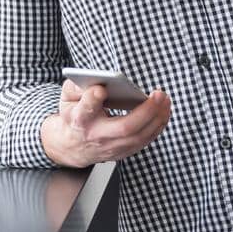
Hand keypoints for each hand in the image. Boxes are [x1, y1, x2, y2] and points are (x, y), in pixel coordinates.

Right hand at [40, 80, 170, 167]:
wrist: (73, 146)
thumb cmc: (74, 116)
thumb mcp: (67, 98)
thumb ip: (77, 86)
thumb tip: (97, 79)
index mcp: (79, 119)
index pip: (86, 110)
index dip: (92, 99)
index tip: (101, 89)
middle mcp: (97, 135)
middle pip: (125, 127)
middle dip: (145, 111)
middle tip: (158, 94)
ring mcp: (112, 147)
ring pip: (140, 136)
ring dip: (157, 118)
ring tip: (165, 100)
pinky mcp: (123, 152)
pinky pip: (145, 140)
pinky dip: (157, 126)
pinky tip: (163, 112)